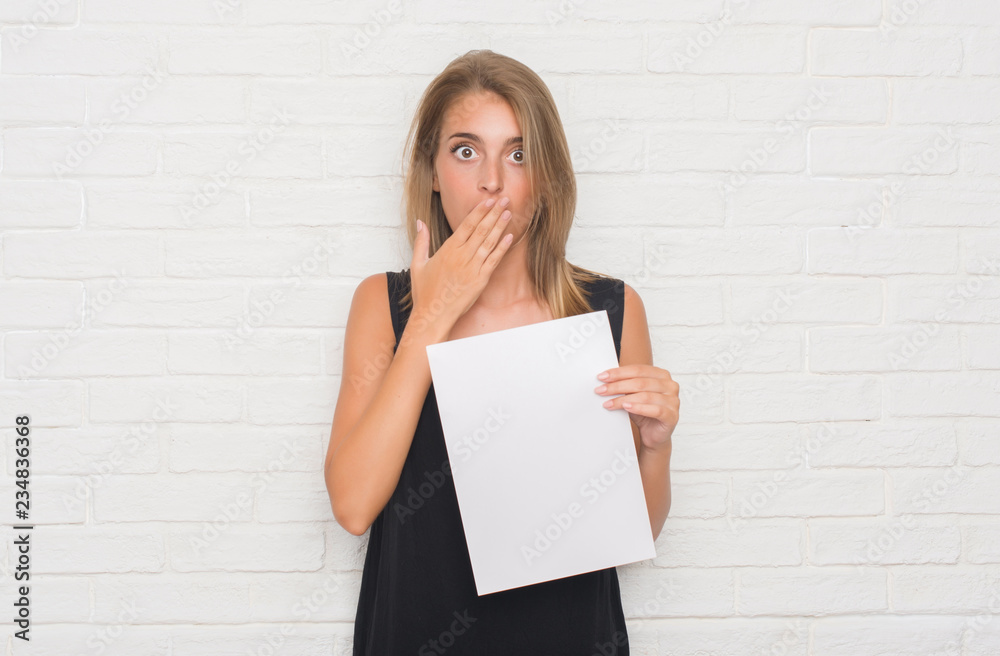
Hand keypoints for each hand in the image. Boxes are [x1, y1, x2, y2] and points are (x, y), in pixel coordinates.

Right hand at [409, 197, 514, 332]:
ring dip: (500, 227)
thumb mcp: (418, 263)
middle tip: (505, 200)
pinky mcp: (480, 281)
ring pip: (489, 243)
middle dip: (494, 213)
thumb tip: (420, 222)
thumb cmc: (424, 291)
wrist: (433, 314)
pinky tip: (509, 237)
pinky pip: (493, 261)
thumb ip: (421, 241)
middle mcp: (462, 257)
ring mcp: (472, 268)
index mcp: (448, 250)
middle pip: (481, 230)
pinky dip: (502, 249)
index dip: (480, 211)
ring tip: (509, 213)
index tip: (489, 201)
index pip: (467, 225)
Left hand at [594, 364, 678, 451]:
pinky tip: (626, 408)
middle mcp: (670, 385)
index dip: (618, 372)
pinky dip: (638, 408)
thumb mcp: (632, 395)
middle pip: (640, 382)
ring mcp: (673, 400)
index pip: (638, 369)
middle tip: (601, 390)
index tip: (602, 377)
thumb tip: (604, 379)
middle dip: (617, 386)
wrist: (653, 435)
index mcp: (661, 375)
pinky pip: (655, 410)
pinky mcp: (672, 416)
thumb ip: (624, 385)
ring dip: (623, 399)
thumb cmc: (644, 412)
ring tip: (608, 403)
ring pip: (645, 396)